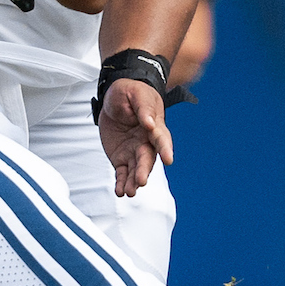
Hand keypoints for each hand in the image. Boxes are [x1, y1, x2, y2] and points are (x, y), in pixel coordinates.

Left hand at [99, 76, 174, 197]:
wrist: (116, 99)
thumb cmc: (129, 92)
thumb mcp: (135, 94)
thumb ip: (143, 108)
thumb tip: (149, 124)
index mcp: (154, 125)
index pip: (161, 138)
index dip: (165, 149)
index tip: (168, 159)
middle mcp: (147, 142)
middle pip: (148, 158)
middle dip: (144, 170)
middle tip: (141, 181)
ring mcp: (134, 151)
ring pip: (136, 169)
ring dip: (133, 182)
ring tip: (128, 192)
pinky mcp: (122, 158)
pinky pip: (122, 172)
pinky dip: (121, 182)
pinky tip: (120, 191)